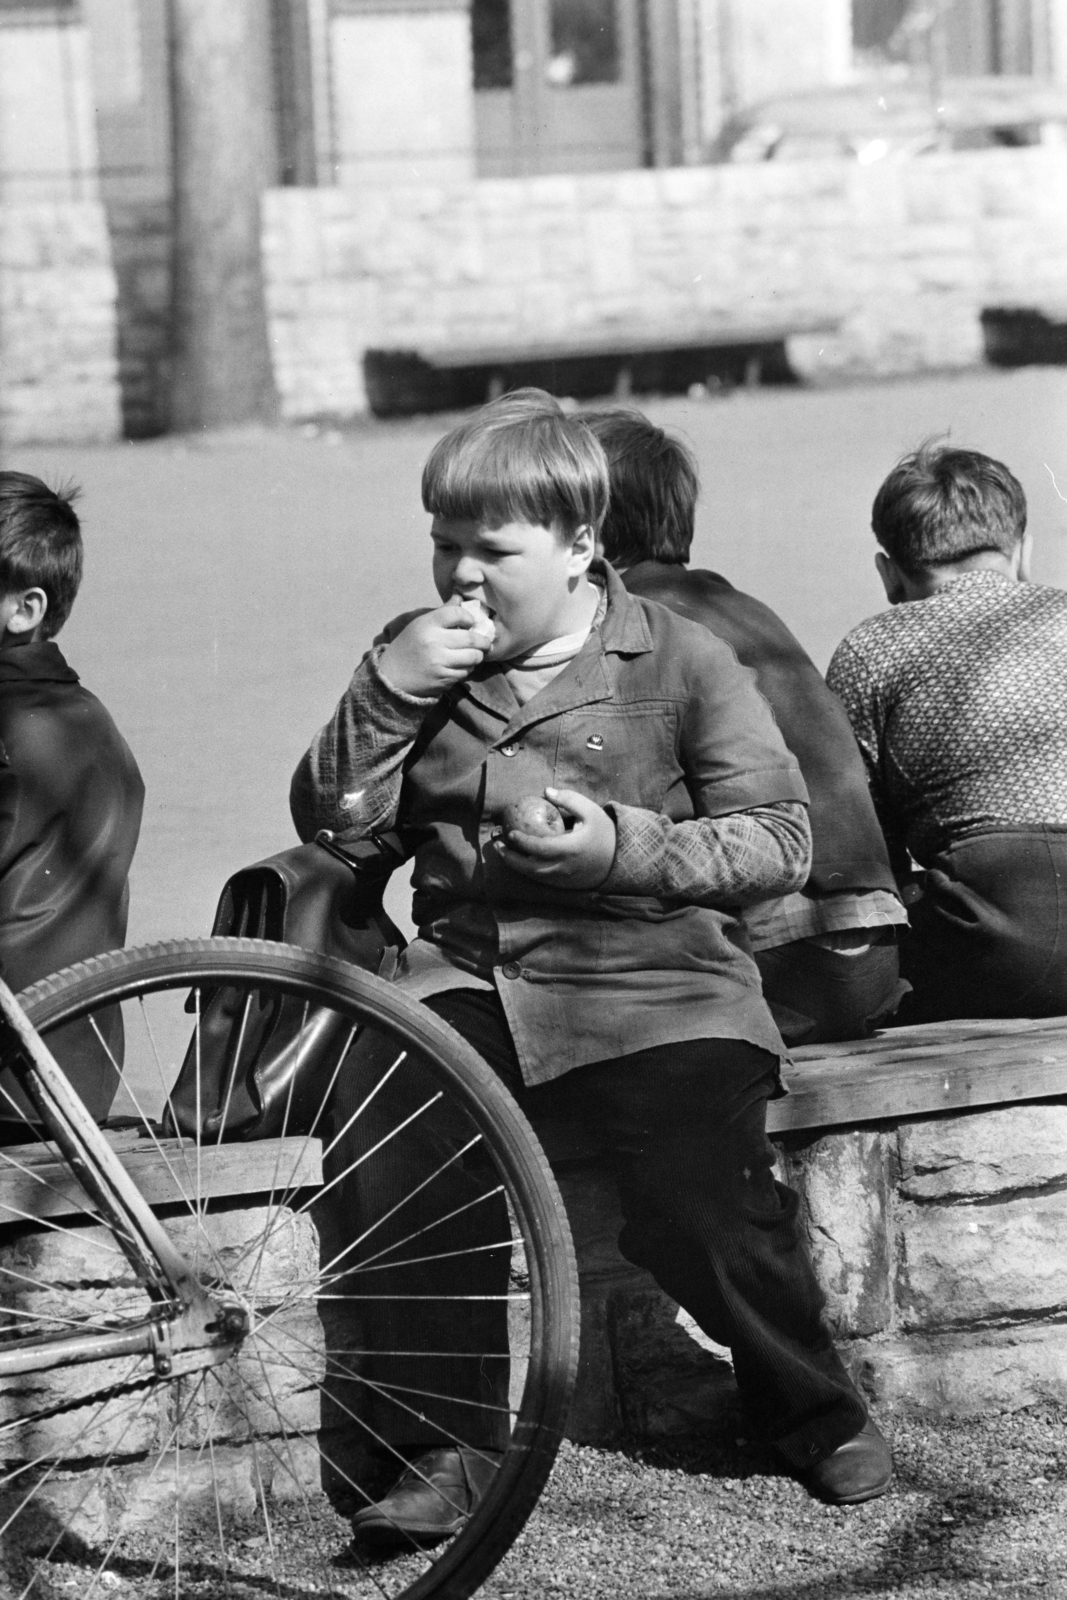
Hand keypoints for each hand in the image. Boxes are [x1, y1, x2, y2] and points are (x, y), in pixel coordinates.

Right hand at [378, 604, 489, 696]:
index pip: (457, 613)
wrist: (392, 676)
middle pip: (471, 638)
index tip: (470, 623)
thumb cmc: (409, 646)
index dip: (468, 617)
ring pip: (473, 657)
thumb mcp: (421, 624)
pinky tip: (461, 666)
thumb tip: (460, 596)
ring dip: (478, 656)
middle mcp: (433, 642)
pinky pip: (465, 672)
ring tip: (474, 654)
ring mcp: (439, 662)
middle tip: (486, 643)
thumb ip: (443, 612)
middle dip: (483, 642)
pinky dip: (467, 669)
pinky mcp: (443, 679)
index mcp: (427, 624)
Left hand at [494, 787, 615, 889]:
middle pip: (530, 868)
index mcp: (570, 849)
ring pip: (534, 876)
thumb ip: (568, 799)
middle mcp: (564, 867)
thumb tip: (546, 791)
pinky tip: (520, 859)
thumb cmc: (605, 832)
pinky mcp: (565, 885)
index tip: (510, 833)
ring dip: (516, 865)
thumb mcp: (591, 811)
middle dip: (510, 858)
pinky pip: (542, 879)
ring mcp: (564, 879)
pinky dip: (528, 870)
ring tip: (504, 852)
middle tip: (498, 845)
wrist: (621, 859)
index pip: (539, 847)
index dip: (522, 842)